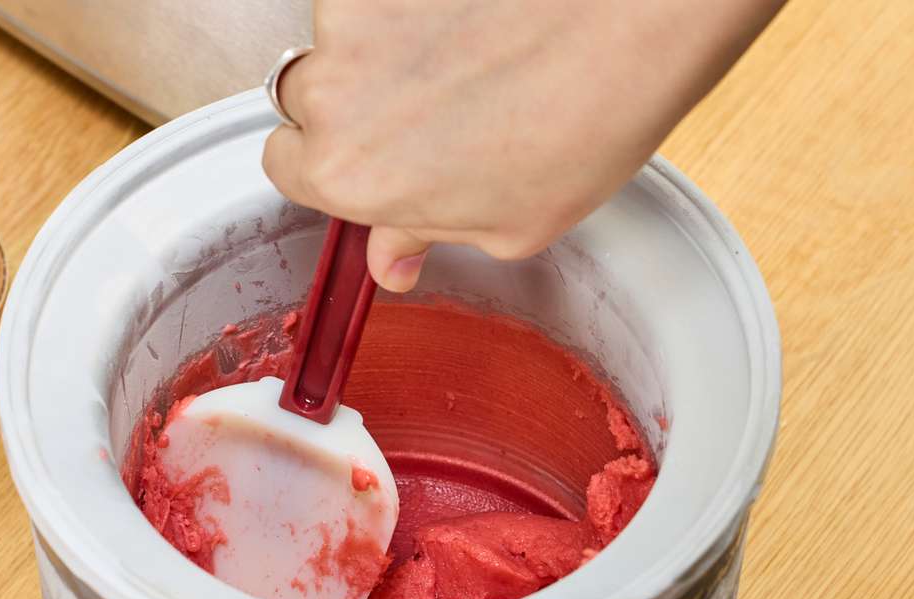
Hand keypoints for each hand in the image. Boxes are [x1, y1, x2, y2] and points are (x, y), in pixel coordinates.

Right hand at [264, 0, 785, 290]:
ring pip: (342, 35)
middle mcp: (329, 91)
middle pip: (300, 97)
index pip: (286, 169)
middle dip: (348, 105)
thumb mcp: (507, 226)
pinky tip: (472, 19)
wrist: (627, 23)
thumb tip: (392, 258)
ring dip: (385, 47)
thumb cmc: (581, 125)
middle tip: (428, 112)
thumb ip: (426, 235)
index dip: (326, 167)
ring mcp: (352, 15)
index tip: (367, 165)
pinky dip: (414, 7)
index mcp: (347, 175)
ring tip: (467, 57)